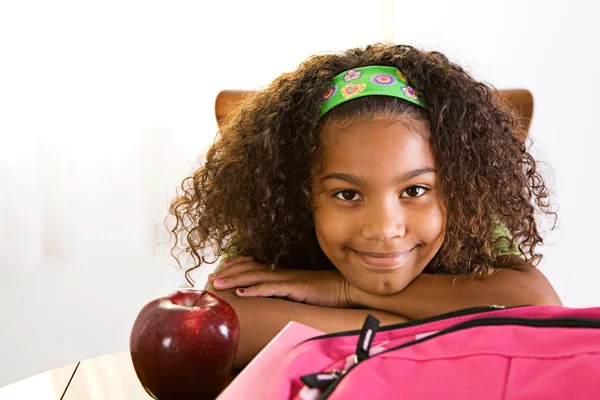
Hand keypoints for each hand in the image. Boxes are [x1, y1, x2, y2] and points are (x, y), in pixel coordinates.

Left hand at [207, 256, 353, 307]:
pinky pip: (272, 288)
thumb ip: (289, 294)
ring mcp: (289, 279)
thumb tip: (275, 301)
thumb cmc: (328, 293)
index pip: (255, 267)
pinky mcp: (296, 288)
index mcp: (284, 273)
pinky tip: (241, 293)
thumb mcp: (303, 293)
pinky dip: (255, 290)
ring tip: (217, 284)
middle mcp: (283, 273)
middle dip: (228, 273)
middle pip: (250, 270)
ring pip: (256, 277)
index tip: (221, 271)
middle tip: (210, 279)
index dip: (236, 267)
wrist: (348, 289)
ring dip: (234, 280)